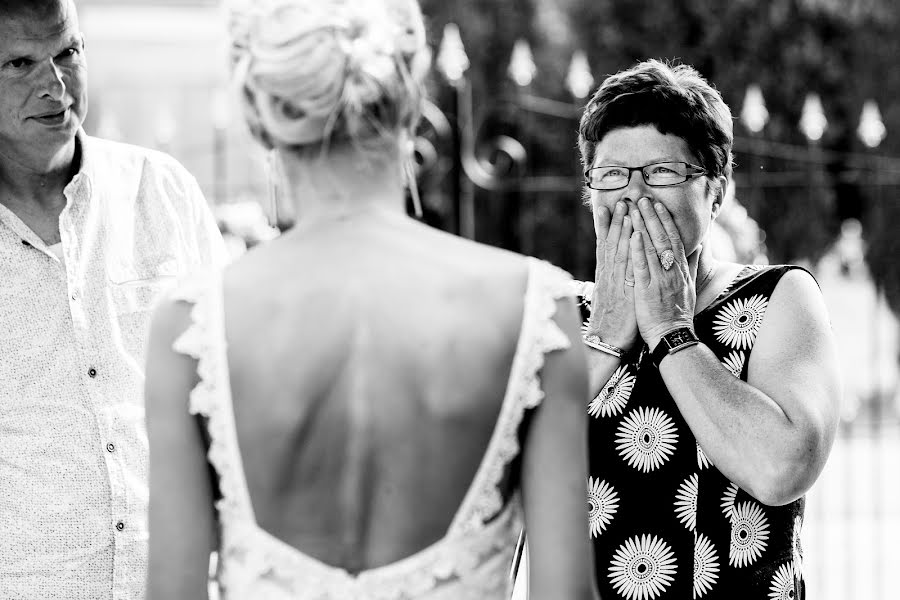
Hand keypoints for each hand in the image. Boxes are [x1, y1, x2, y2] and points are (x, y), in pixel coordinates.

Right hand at [587, 200, 638, 351]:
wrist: (606, 340)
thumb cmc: (612, 319)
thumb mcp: (610, 295)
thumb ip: (614, 279)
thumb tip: (616, 267)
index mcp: (605, 274)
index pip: (605, 245)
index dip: (607, 226)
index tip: (608, 207)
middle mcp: (608, 275)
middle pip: (612, 243)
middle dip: (616, 221)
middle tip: (621, 199)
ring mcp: (615, 282)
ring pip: (618, 250)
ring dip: (622, 228)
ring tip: (625, 209)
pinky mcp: (624, 290)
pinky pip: (628, 267)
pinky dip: (630, 250)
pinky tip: (633, 236)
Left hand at [629, 198, 699, 348]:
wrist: (673, 336)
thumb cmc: (679, 313)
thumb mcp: (691, 286)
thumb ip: (694, 264)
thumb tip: (699, 245)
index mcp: (680, 270)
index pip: (673, 239)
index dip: (665, 221)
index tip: (658, 205)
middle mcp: (672, 272)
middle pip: (662, 239)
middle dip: (652, 217)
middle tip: (642, 199)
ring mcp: (660, 280)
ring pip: (652, 248)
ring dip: (642, 226)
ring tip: (633, 209)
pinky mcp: (647, 291)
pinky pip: (643, 267)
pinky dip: (638, 250)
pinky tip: (632, 235)